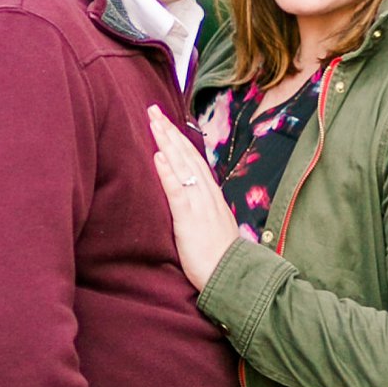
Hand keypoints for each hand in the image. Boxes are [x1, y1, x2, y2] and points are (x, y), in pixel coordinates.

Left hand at [148, 105, 244, 290]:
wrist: (233, 276)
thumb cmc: (221, 257)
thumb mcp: (213, 226)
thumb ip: (203, 209)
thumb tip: (191, 198)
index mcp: (212, 195)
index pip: (194, 160)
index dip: (179, 140)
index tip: (166, 122)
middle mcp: (207, 194)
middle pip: (187, 155)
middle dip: (170, 131)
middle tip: (153, 109)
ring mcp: (200, 205)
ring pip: (182, 166)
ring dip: (167, 142)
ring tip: (153, 122)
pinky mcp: (190, 219)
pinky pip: (178, 191)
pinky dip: (167, 173)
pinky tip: (157, 156)